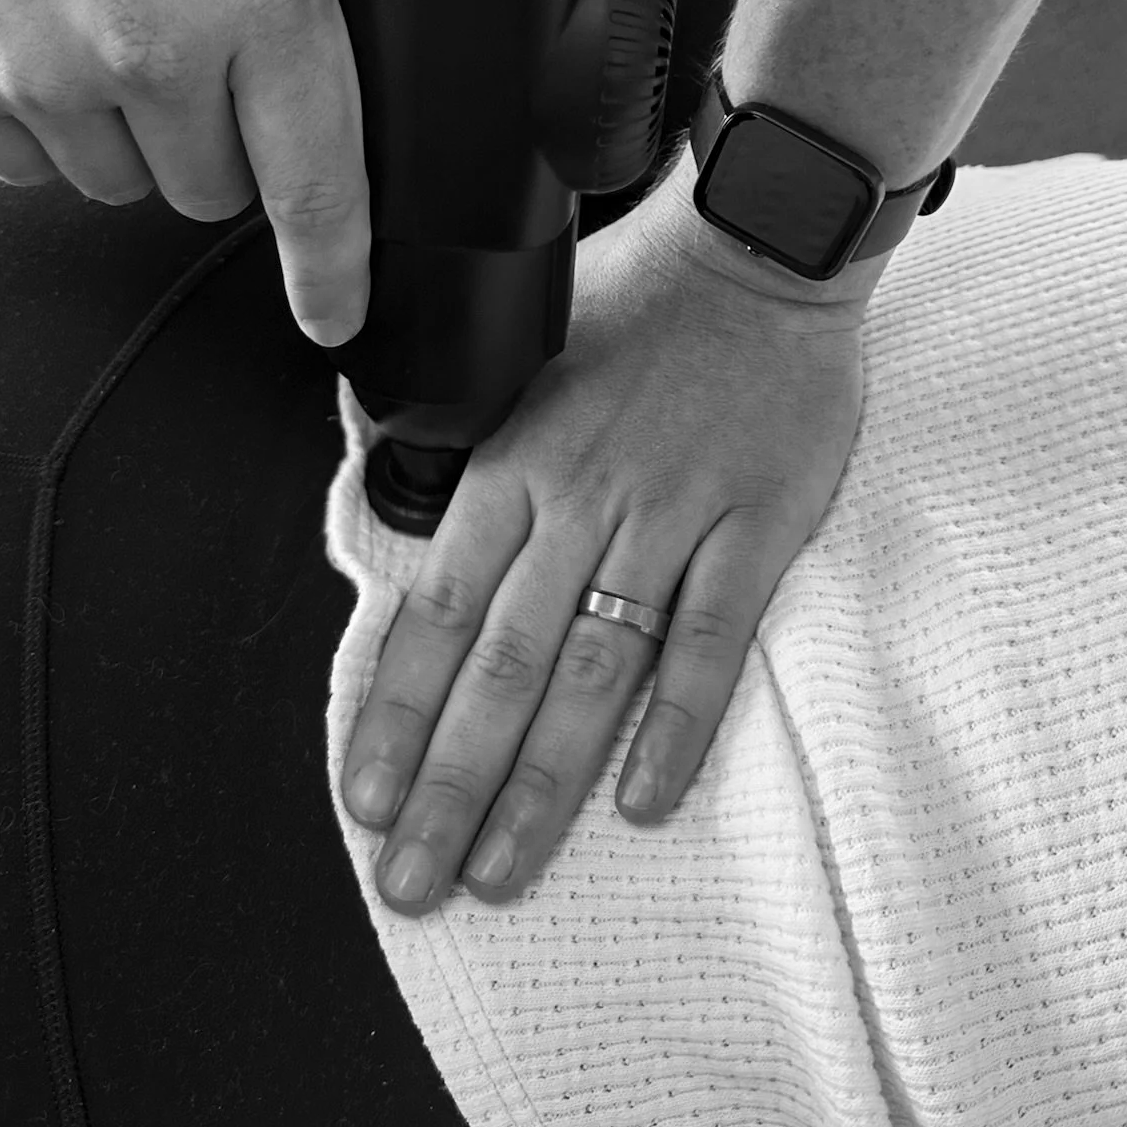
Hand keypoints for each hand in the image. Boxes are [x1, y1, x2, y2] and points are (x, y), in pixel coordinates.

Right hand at [0, 0, 368, 344]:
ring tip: (103, 4)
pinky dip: (45, 118)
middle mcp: (153, 52)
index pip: (317, 184)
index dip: (336, 271)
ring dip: (130, 129)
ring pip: (124, 183)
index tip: (339, 318)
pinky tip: (37, 16)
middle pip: (218, 193)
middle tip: (189, 32)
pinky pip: (31, 164)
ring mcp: (42, 79)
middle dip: (220, 138)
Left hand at [340, 157, 875, 912]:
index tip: (367, 798)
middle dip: (449, 785)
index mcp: (514, 460)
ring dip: (541, 783)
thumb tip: (421, 537)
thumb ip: (481, 455)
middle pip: (501, 666)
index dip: (395, 712)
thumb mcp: (526, 356)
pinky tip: (642, 804)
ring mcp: (669, 518)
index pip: (435, 609)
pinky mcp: (755, 527)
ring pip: (592, 672)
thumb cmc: (642, 298)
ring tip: (501, 871)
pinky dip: (675, 728)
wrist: (759, 244)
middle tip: (412, 882)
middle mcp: (579, 499)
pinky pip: (707, 643)